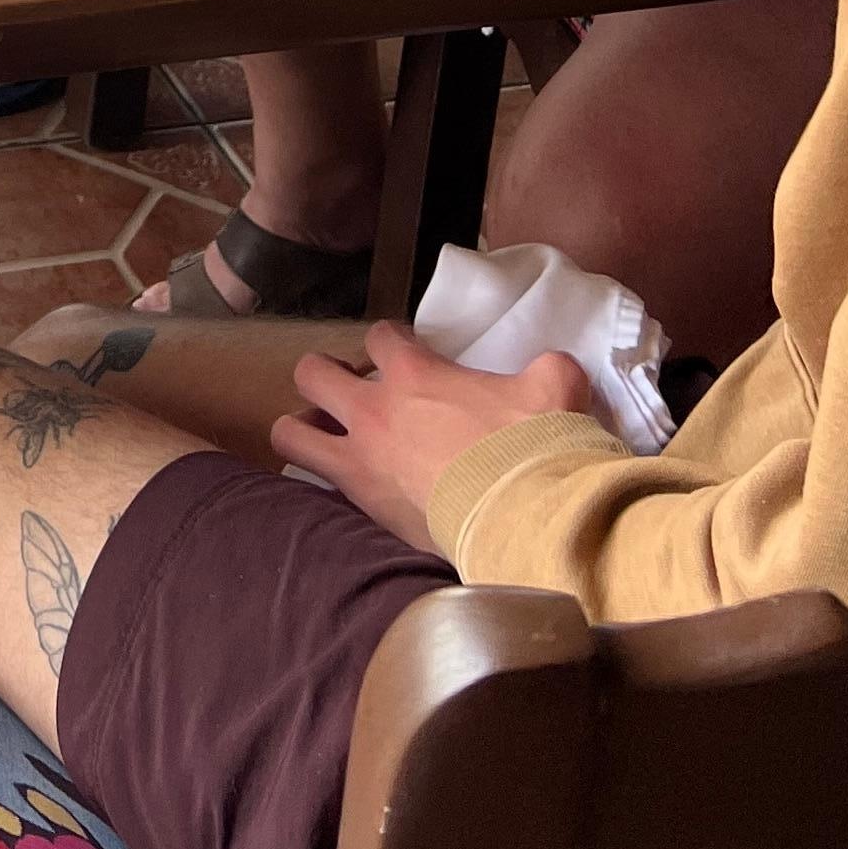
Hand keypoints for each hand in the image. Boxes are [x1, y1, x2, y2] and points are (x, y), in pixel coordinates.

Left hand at [271, 323, 591, 548]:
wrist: (522, 513)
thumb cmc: (532, 444)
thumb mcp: (555, 386)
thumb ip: (548, 369)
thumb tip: (555, 371)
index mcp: (414, 371)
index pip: (380, 336)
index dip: (393, 343)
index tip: (407, 357)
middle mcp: (374, 408)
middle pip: (314, 373)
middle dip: (325, 379)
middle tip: (353, 395)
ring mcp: (361, 458)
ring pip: (292, 432)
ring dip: (304, 430)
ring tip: (325, 439)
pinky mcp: (362, 505)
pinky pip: (315, 488)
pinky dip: (321, 484)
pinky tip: (340, 488)